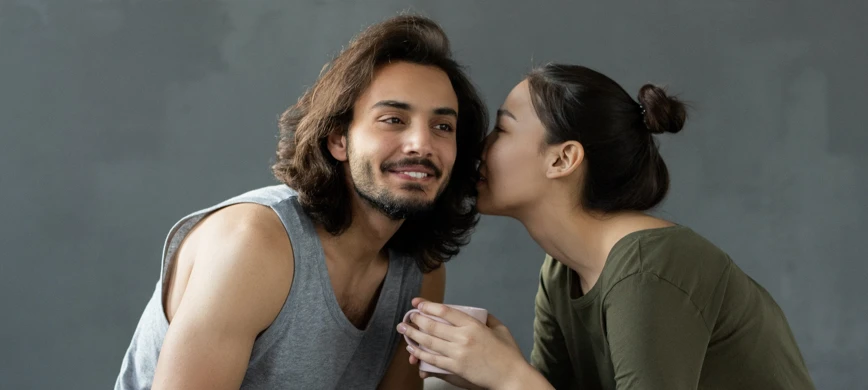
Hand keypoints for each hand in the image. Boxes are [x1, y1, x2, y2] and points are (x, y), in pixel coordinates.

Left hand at [397, 298, 527, 389]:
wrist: (511, 376)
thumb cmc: (508, 354)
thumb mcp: (500, 329)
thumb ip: (486, 318)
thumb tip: (476, 312)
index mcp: (474, 325)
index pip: (445, 311)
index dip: (428, 306)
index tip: (418, 303)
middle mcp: (463, 338)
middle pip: (433, 325)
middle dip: (417, 319)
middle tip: (408, 316)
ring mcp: (458, 354)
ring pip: (429, 342)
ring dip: (413, 334)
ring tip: (403, 329)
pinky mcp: (455, 368)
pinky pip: (432, 359)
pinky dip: (420, 354)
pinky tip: (412, 350)